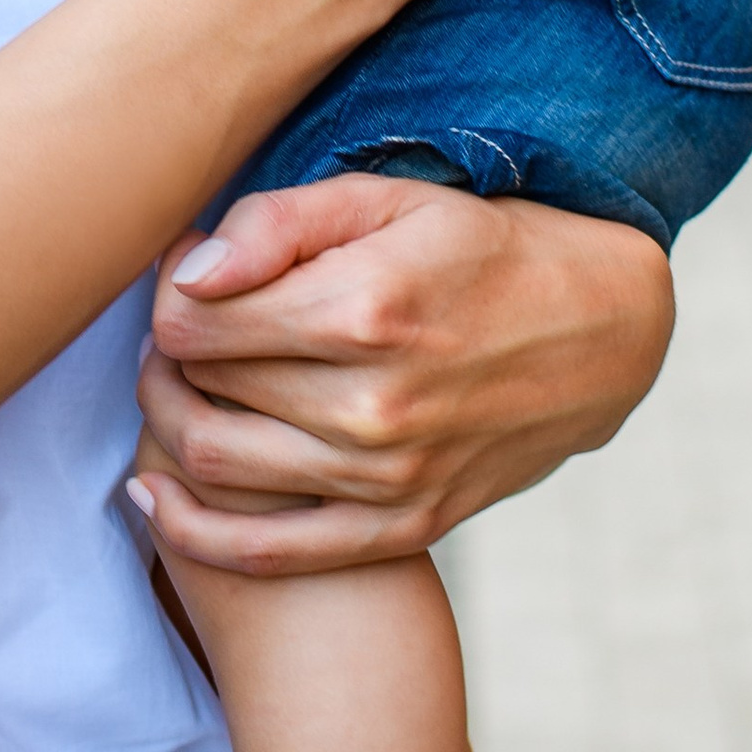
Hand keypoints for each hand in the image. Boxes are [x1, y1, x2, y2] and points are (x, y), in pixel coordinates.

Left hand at [128, 174, 674, 574]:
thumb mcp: (388, 200)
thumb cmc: (481, 248)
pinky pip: (271, 552)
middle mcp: (372, 405)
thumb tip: (188, 275)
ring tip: (176, 385)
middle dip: (165, 355)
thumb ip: (278, 225)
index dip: (168, 295)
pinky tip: (152, 497)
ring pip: (218, 464)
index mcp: (362, 311)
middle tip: (176, 326)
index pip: (196, 321)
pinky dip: (194, 533)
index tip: (184, 277)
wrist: (599, 334)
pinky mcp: (404, 526)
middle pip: (201, 390)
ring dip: (170, 424)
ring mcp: (389, 478)